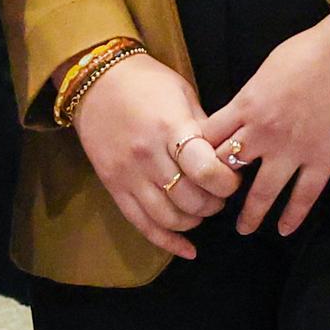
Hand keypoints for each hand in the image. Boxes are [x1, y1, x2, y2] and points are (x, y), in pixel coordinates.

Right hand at [72, 51, 235, 259]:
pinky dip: (168, 242)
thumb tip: (229, 160)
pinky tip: (188, 250)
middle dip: (215, 203)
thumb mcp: (183, 95)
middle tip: (220, 193)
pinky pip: (142, 224)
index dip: (227, 182)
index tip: (232, 178)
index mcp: (169, 129)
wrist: (96, 79)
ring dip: (194, 220)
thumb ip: (205, 130)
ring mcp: (128, 175)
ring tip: (201, 208)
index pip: (205, 170)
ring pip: (169, 218)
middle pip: (191, 200)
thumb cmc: (147, 82)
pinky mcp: (114, 187)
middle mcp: (148, 156)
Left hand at [202, 13, 329, 237]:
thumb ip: (252, 95)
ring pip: (263, 192)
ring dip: (251, 214)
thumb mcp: (267, 68)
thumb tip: (244, 110)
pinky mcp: (323, 159)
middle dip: (217, 186)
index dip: (198, 154)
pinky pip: (304, 195)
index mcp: (245, 105)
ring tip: (244, 229)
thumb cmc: (311, 49)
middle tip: (213, 202)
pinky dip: (293, 215)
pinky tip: (284, 230)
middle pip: (227, 168)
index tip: (196, 166)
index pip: (208, 138)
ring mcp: (293, 149)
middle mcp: (262, 132)